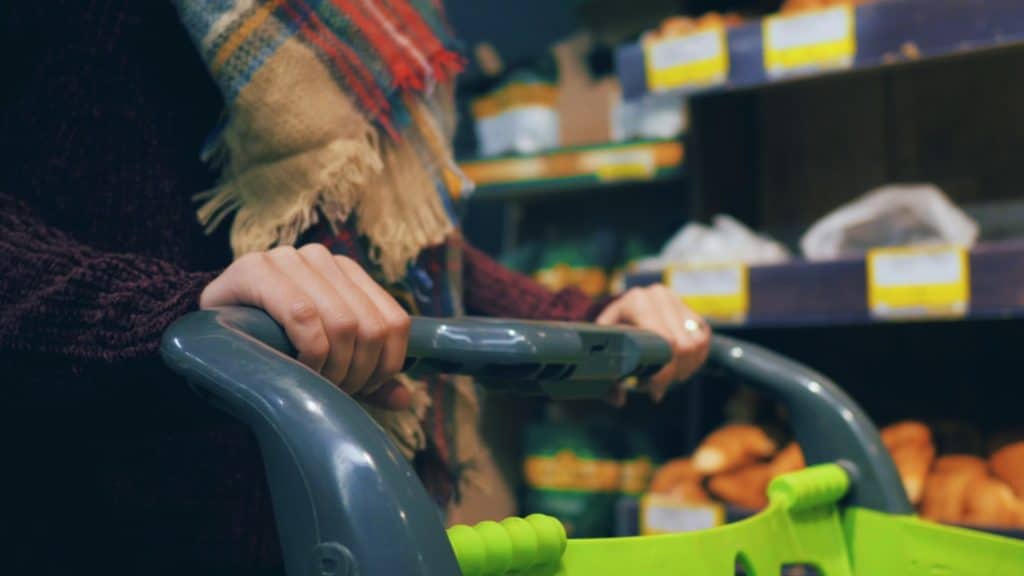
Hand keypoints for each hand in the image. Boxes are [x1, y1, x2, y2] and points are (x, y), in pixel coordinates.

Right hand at [200, 244, 411, 409]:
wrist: (201, 339)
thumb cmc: (267, 352)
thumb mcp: (324, 364)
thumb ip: (364, 378)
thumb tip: (406, 399)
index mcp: (348, 274)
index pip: (394, 321)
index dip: (385, 365)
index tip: (361, 391)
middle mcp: (324, 258)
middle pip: (371, 327)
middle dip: (357, 373)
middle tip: (333, 394)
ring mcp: (290, 258)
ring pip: (343, 322)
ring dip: (333, 367)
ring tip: (314, 385)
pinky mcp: (256, 268)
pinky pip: (303, 315)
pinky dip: (308, 352)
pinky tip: (296, 368)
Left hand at [596, 285, 709, 403]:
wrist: (619, 310)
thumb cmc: (608, 333)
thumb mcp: (602, 350)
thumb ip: (605, 375)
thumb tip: (619, 400)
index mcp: (637, 301)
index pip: (665, 341)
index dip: (662, 372)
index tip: (652, 389)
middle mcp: (661, 297)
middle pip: (684, 346)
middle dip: (672, 374)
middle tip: (656, 387)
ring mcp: (678, 303)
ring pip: (697, 345)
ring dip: (684, 369)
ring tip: (664, 377)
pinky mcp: (691, 313)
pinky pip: (704, 342)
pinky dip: (694, 361)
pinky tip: (677, 369)